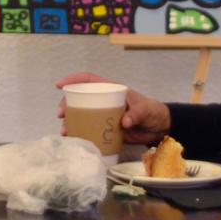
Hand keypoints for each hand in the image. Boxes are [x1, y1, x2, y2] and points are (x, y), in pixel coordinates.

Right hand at [53, 72, 170, 144]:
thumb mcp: (146, 109)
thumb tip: (124, 123)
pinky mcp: (106, 130)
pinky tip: (75, 139)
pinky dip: (81, 134)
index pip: (89, 80)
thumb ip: (136, 114)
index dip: (73, 80)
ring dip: (71, 122)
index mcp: (111, 90)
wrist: (160, 128)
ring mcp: (104, 116)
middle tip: (61, 115)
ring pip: (82, 116)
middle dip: (67, 105)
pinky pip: (90, 130)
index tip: (60, 85)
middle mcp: (104, 101)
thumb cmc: (153, 111)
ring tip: (65, 131)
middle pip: (80, 99)